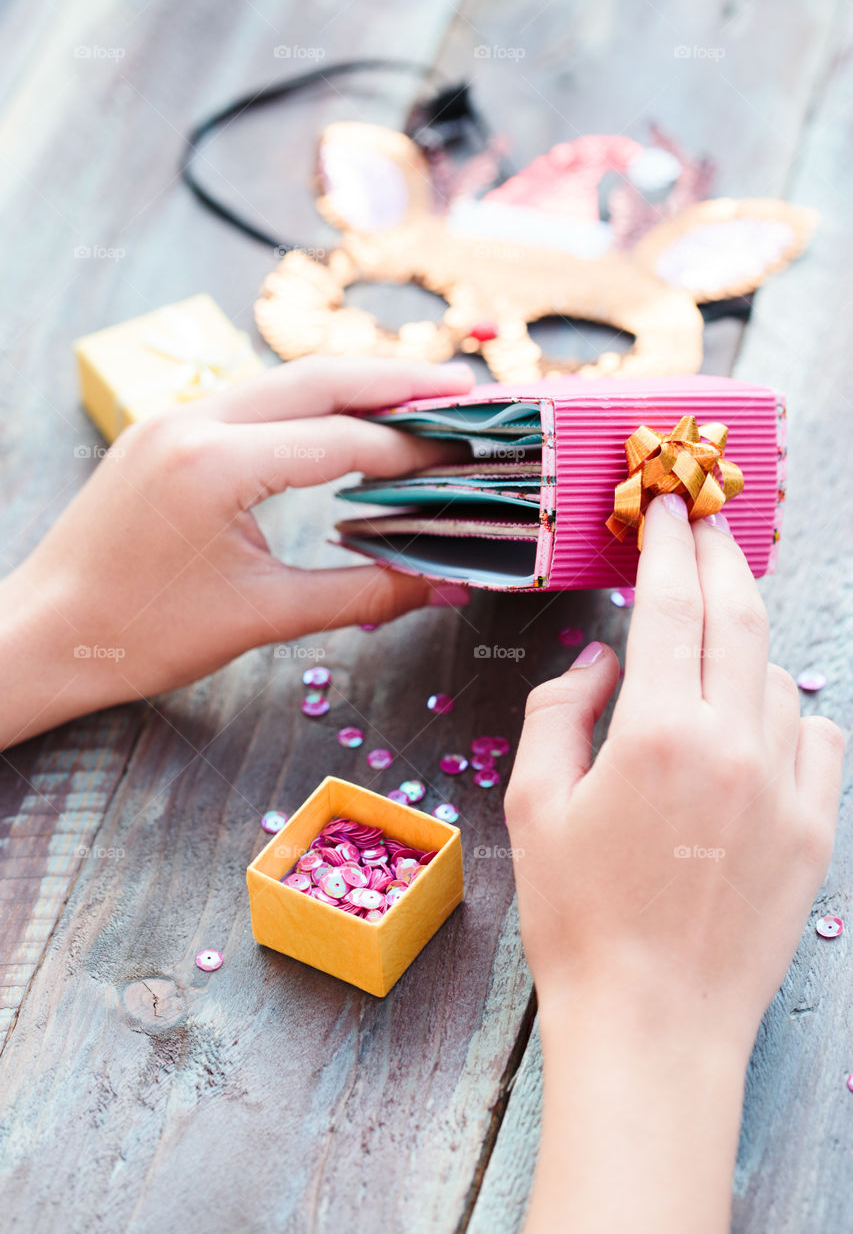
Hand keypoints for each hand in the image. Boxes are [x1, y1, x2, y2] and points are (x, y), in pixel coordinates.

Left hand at [0, 357, 473, 747]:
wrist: (44, 636)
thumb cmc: (143, 635)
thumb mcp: (262, 616)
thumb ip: (363, 594)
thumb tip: (445, 587)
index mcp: (216, 464)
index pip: (340, 440)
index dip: (411, 448)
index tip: (465, 453)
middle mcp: (192, 421)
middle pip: (317, 379)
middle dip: (396, 381)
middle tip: (462, 389)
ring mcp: (170, 418)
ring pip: (281, 381)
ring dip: (350, 386)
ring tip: (415, 399)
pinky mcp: (160, 430)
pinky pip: (249, 401)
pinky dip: (305, 406)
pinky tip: (339, 421)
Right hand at [505, 494, 843, 1233]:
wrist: (653, 1026)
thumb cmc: (578, 919)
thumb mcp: (533, 803)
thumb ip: (560, 709)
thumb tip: (600, 657)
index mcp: (657, 732)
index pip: (669, 602)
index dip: (667, 540)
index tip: (666, 500)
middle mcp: (733, 746)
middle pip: (739, 615)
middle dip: (722, 554)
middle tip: (706, 519)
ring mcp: (784, 789)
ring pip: (777, 676)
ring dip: (743, 643)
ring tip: (710, 642)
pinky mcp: (815, 832)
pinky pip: (817, 737)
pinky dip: (787, 711)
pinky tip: (755, 722)